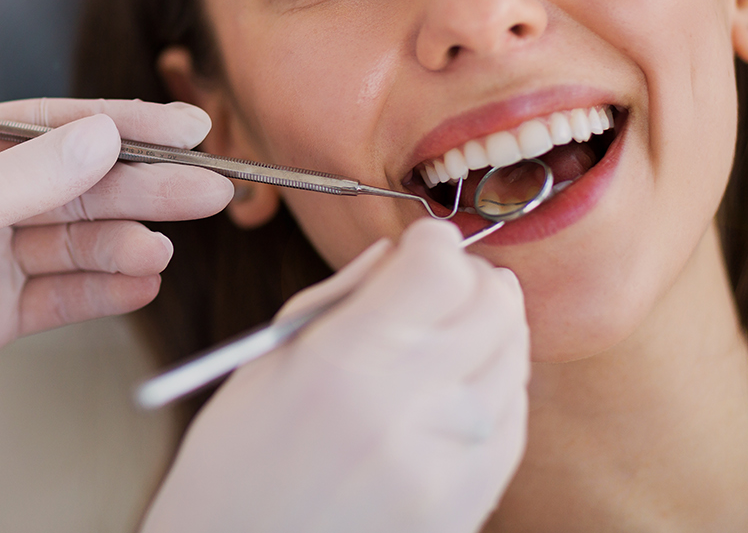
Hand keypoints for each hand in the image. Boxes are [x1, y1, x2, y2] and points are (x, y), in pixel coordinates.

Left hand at [0, 99, 231, 532]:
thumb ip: (26, 178)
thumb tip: (102, 137)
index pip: (51, 127)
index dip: (122, 126)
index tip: (188, 125)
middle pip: (71, 185)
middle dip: (141, 185)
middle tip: (213, 188)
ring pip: (68, 242)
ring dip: (124, 240)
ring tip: (176, 241)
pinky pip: (53, 297)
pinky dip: (97, 290)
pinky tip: (142, 280)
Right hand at [141, 219, 529, 532]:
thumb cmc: (234, 464)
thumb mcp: (267, 361)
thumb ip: (339, 299)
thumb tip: (397, 255)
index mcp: (343, 363)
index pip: (439, 269)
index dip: (431, 241)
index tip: (417, 242)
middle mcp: (407, 410)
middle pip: (491, 306)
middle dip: (469, 275)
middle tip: (439, 277)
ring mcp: (448, 465)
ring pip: (513, 359)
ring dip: (490, 326)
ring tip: (448, 328)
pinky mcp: (468, 507)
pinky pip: (513, 421)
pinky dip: (498, 385)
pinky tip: (459, 382)